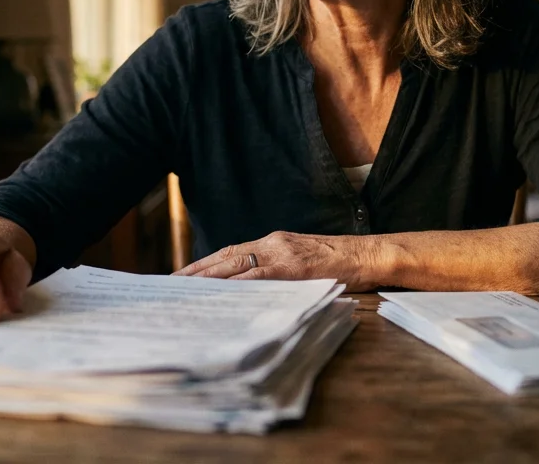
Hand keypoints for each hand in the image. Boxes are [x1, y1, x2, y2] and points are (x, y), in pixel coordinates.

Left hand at [171, 231, 382, 290]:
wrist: (368, 254)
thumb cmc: (338, 263)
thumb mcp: (302, 262)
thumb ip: (276, 271)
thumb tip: (249, 291)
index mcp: (272, 242)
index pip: (230, 252)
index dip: (204, 264)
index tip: (181, 276)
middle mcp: (272, 243)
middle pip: (224, 256)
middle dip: (196, 272)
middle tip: (170, 285)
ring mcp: (282, 253)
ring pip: (235, 265)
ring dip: (207, 279)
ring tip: (184, 291)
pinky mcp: (294, 266)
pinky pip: (258, 276)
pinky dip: (236, 285)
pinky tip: (220, 295)